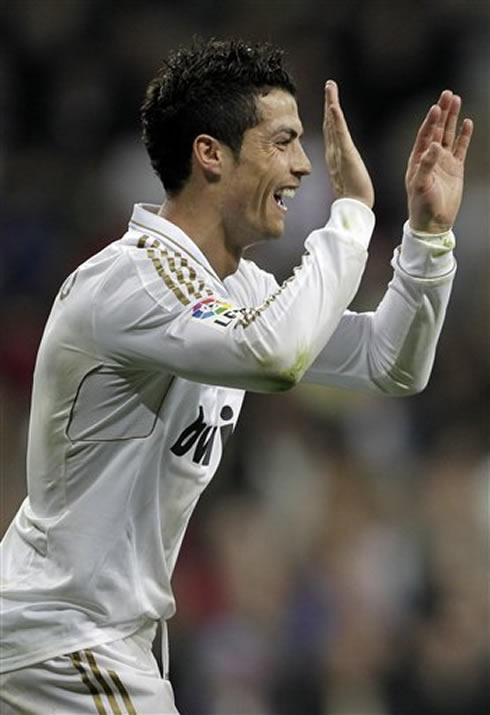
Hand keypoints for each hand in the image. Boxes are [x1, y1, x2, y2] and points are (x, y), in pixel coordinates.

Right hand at [323, 80, 373, 208]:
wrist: (354, 209)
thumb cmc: (354, 198)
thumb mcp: (349, 180)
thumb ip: (346, 171)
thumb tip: (345, 170)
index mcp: (335, 157)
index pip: (332, 132)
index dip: (330, 115)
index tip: (330, 100)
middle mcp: (334, 153)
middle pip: (329, 123)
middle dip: (329, 103)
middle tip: (329, 85)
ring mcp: (338, 153)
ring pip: (332, 124)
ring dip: (331, 103)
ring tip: (330, 86)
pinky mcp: (346, 155)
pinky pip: (340, 133)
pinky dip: (336, 119)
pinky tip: (334, 105)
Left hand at [406, 90, 472, 232]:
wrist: (433, 223)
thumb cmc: (421, 206)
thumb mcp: (421, 186)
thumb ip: (426, 165)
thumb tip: (434, 146)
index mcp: (417, 160)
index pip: (424, 135)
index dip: (430, 121)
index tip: (436, 107)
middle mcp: (429, 158)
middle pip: (437, 130)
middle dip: (442, 112)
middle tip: (447, 94)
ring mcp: (443, 162)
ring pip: (448, 135)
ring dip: (452, 118)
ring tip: (456, 100)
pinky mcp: (455, 169)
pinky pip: (460, 148)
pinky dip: (464, 136)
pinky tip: (467, 123)